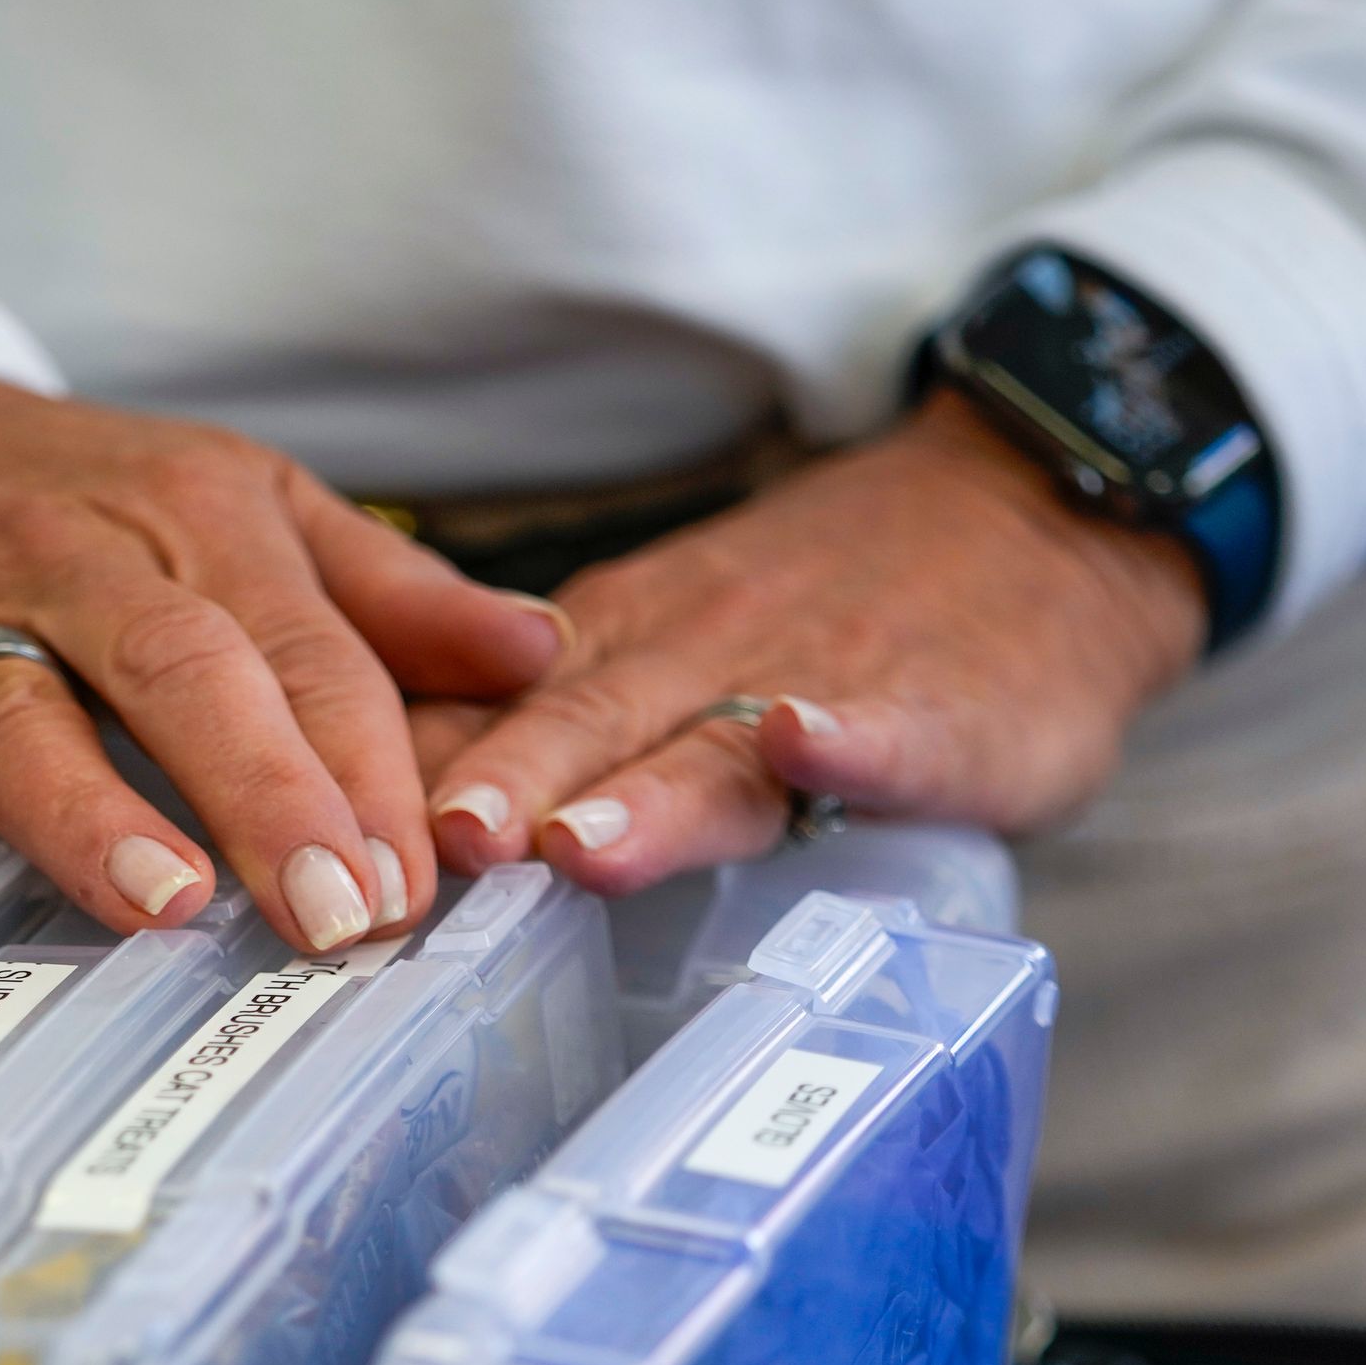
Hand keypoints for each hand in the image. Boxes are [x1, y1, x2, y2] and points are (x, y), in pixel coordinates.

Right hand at [0, 380, 564, 951]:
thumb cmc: (61, 502)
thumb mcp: (233, 506)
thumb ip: (381, 590)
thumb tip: (539, 653)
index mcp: (187, 516)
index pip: (300, 647)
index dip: (367, 764)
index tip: (423, 881)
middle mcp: (65, 560)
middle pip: (181, 671)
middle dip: (267, 793)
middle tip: (336, 913)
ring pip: (15, 711)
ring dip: (88, 808)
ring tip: (165, 902)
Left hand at [418, 389, 1206, 890]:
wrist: (1031, 518)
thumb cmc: (824, 615)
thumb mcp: (666, 644)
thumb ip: (546, 723)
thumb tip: (380, 800)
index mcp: (620, 649)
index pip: (492, 711)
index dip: (413, 772)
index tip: (334, 831)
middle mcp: (698, 658)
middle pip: (585, 726)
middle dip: (506, 786)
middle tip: (436, 847)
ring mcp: (818, 681)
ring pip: (715, 741)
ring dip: (644, 793)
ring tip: (580, 844)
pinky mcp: (936, 712)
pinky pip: (889, 726)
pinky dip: (850, 742)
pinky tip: (813, 748)